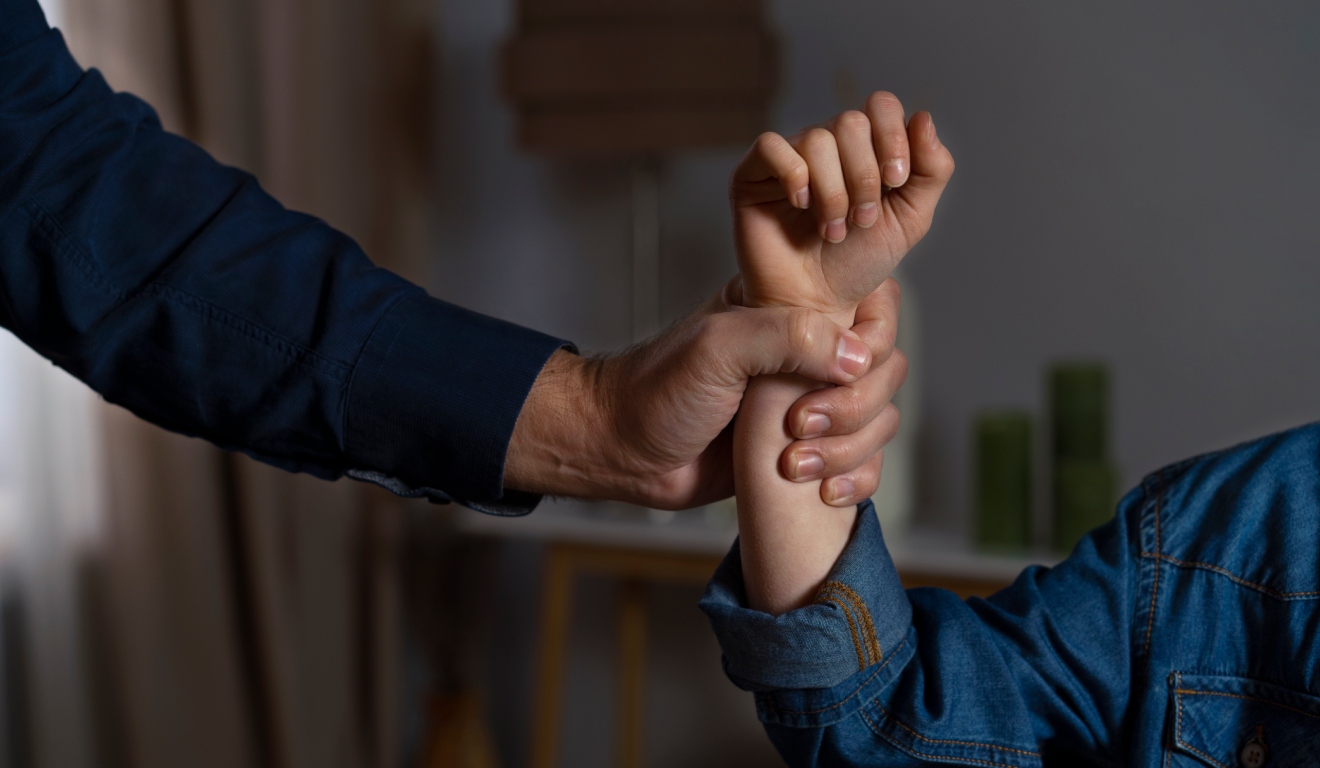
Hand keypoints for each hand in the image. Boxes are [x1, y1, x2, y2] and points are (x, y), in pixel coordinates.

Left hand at [503, 278, 903, 509]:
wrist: (624, 452)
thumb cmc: (657, 391)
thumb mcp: (717, 347)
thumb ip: (787, 337)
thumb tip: (857, 357)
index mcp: (792, 309)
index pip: (873, 308)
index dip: (870, 342)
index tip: (836, 372)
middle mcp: (809, 352)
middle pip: (886, 369)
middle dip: (854, 407)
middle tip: (799, 425)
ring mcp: (811, 402)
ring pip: (879, 419)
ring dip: (850, 449)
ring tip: (793, 464)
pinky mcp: (808, 450)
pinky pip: (864, 462)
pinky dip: (857, 479)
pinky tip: (824, 491)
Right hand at [731, 92, 953, 318]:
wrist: (816, 305)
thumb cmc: (857, 263)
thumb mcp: (910, 219)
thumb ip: (931, 171)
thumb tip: (923, 117)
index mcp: (864, 148)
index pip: (880, 106)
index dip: (893, 137)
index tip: (895, 182)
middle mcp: (826, 145)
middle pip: (851, 122)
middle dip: (864, 177)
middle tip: (861, 220)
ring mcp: (789, 157)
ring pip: (817, 139)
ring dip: (833, 193)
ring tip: (832, 230)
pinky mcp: (752, 174)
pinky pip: (771, 146)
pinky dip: (794, 176)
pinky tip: (800, 206)